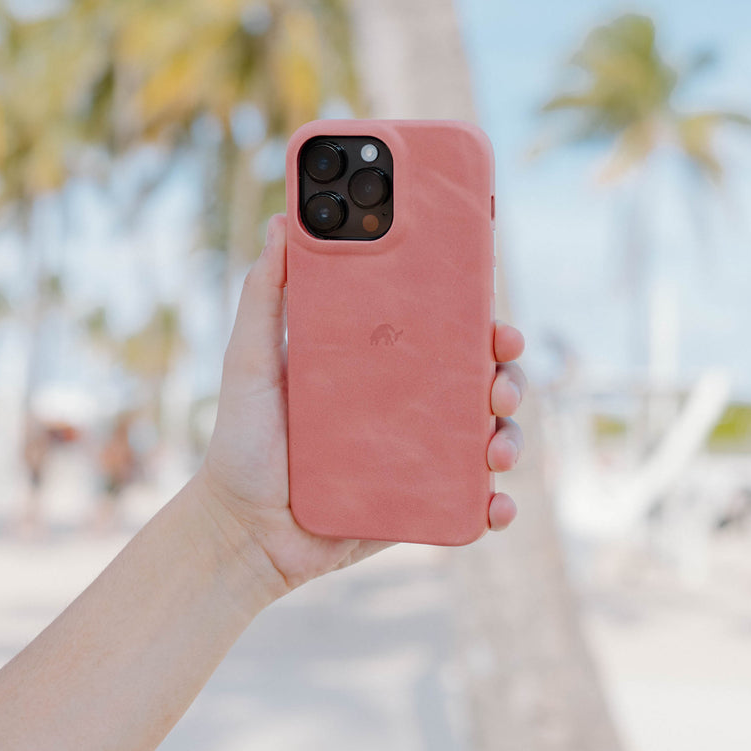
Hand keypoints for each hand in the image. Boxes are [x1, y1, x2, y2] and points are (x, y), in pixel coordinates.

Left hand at [197, 214, 525, 604]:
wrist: (241, 530)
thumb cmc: (244, 439)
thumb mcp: (248, 360)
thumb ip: (262, 295)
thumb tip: (283, 220)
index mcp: (380, 362)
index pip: (442, 326)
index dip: (477, 314)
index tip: (491, 308)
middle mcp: (410, 403)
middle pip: (480, 376)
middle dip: (507, 371)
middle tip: (498, 372)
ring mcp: (421, 454)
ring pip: (490, 434)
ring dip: (510, 435)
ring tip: (494, 448)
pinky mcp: (423, 503)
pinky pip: (474, 500)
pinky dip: (496, 502)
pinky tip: (494, 505)